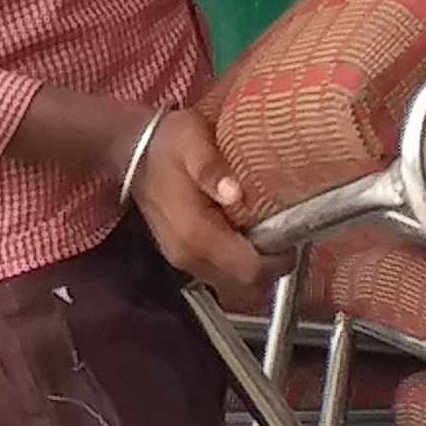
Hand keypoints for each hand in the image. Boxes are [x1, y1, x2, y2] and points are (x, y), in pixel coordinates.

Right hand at [125, 107, 269, 311]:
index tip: (293, 234)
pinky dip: (239, 265)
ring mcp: (183, 262)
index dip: (278, 260)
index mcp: (196, 235)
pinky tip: (244, 234)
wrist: (132, 150)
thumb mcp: (191, 139)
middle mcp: (189, 258)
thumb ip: (211, 166)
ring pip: (234, 286)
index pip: (250, 271)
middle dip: (271, 267)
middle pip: (245, 287)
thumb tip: (234, 193)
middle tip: (284, 233)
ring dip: (255, 268)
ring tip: (267, 233)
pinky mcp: (182, 258)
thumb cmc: (167, 142)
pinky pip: (221, 276)